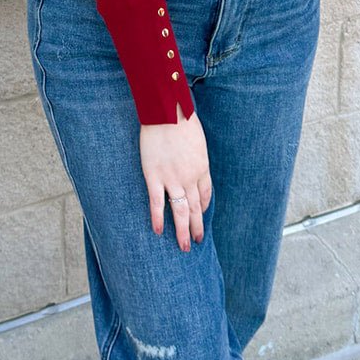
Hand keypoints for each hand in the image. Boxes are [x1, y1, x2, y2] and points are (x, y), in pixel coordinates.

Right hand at [139, 101, 210, 251]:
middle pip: (196, 208)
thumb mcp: (197, 140)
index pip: (206, 194)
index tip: (202, 215)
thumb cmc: (183, 120)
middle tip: (196, 243)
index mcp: (202, 168)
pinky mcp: (154, 177)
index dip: (204, 207)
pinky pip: (157, 203)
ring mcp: (171, 179)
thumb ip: (196, 155)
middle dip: (197, 227)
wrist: (167, 113)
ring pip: (180, 211)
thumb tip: (193, 161)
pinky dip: (158, 218)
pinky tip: (158, 231)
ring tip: (183, 246)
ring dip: (182, 231)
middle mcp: (189, 178)